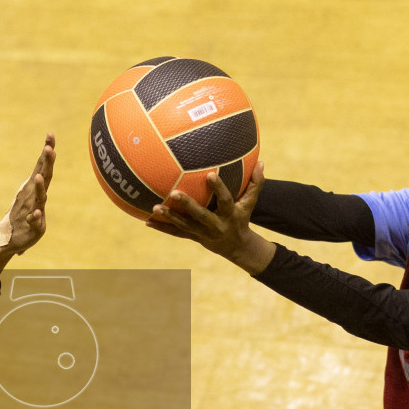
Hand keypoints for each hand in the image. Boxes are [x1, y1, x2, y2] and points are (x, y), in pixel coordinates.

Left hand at [0, 134, 55, 287]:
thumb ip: (33, 180)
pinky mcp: (35, 227)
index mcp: (34, 189)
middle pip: (44, 177)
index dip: (47, 151)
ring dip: (39, 187)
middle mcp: (37, 198)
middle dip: (47, 163)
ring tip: (38, 176)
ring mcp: (37, 212)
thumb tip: (42, 161)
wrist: (12, 238)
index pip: (42, 166)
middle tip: (49, 148)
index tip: (50, 135)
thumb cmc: (20, 215)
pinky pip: (34, 221)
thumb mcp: (25, 195)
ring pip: (40, 198)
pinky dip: (35, 217)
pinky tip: (35, 213)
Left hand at [147, 162, 274, 274]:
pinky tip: (146, 221)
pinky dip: (161, 228)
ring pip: (184, 226)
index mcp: (230, 215)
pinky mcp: (192, 237)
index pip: (225, 201)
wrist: (236, 247)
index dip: (218, 189)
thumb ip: (256, 183)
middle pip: (200, 215)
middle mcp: (215, 225)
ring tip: (154, 207)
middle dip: (188, 205)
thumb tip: (262, 162)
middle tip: (174, 192)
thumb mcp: (250, 203)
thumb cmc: (242, 218)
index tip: (210, 174)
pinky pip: (175, 233)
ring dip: (169, 217)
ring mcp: (202, 233)